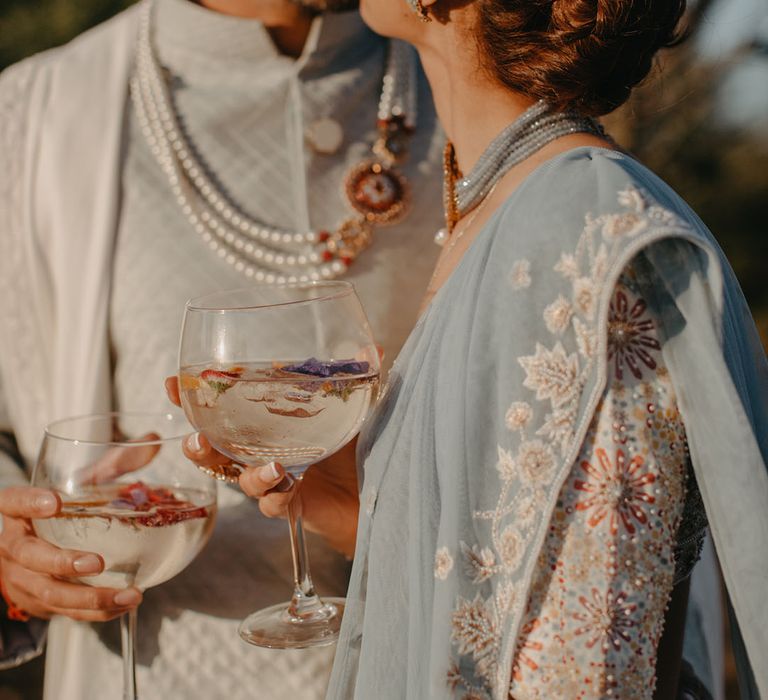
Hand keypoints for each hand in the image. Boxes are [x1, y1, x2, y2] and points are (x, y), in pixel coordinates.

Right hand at [0, 487, 141, 620]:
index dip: (30, 503)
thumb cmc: (48, 520)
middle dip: (64, 562)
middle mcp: (12, 546)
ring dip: (92, 597)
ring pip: (51, 592)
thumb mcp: (56, 498)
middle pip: (30, 556)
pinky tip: (123, 604)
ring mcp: (21, 578)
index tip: (53, 501)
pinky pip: (66, 612)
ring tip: (128, 594)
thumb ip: (86, 486)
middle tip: (97, 562)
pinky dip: (97, 611)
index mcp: (15, 514)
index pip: (14, 502)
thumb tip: (136, 462)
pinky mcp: (37, 602)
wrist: (19, 557)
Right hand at [165, 376, 359, 556]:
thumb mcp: (354, 411)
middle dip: (197, 444)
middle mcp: (261, 453)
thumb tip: (374, 349)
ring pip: (241, 481)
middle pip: (215, 452)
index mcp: (265, 426)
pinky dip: (276, 496)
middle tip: (197, 438)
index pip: (221, 411)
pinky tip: (285, 485)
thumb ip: (357, 382)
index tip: (173, 383)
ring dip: (247, 474)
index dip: (193, 398)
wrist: (373, 494)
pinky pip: (274, 505)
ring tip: (269, 467)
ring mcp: (274, 481)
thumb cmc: (353, 449)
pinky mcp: (291, 505)